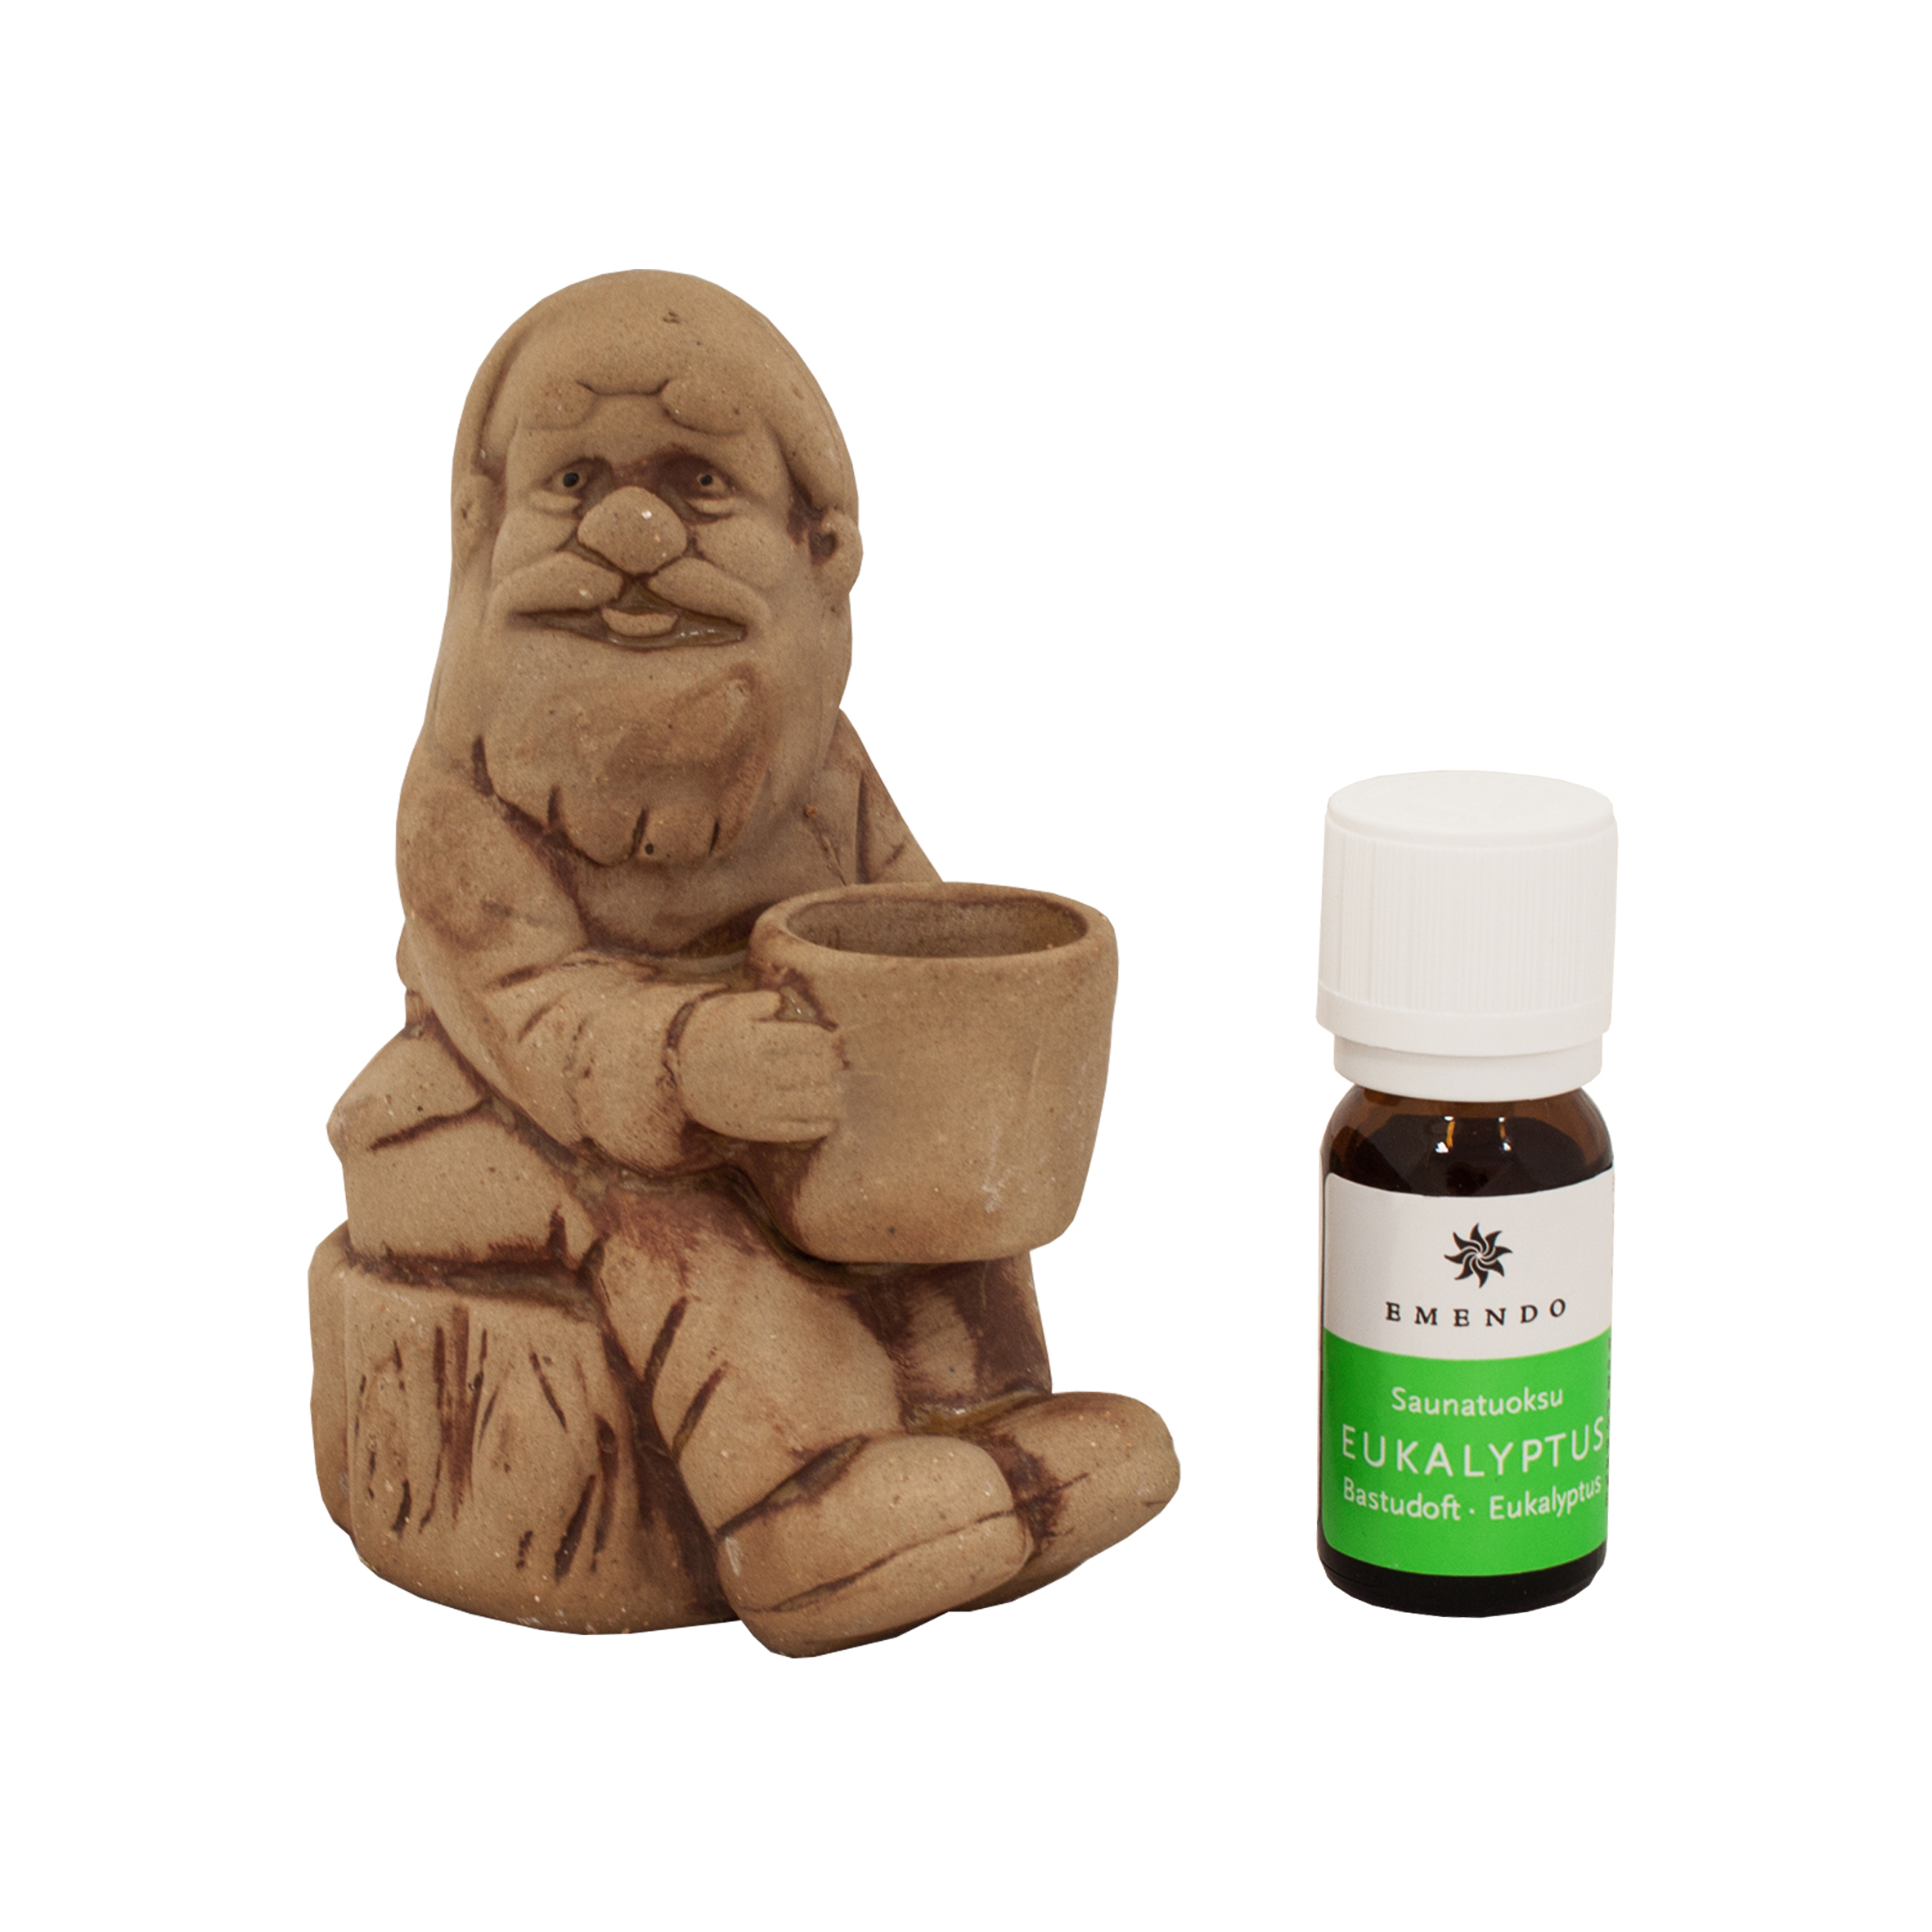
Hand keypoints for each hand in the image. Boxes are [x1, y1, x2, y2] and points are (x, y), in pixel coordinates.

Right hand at [674, 992, 844, 1142]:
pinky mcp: (758, 1128)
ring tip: (836, 1091)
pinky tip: (828, 1118)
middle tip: (835, 1065)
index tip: (829, 1042)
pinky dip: (821, 1124)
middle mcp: (761, 1074)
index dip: (826, 1041)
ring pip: (815, 1103)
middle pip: (817, 1071)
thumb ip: (760, 1001)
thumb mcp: (729, 1008)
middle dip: (832, 1067)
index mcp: (757, 1042)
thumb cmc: (707, 1034)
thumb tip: (785, 1002)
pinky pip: (799, 1130)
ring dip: (833, 1096)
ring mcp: (760, 1104)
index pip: (811, 1042)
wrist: (675, 1075)